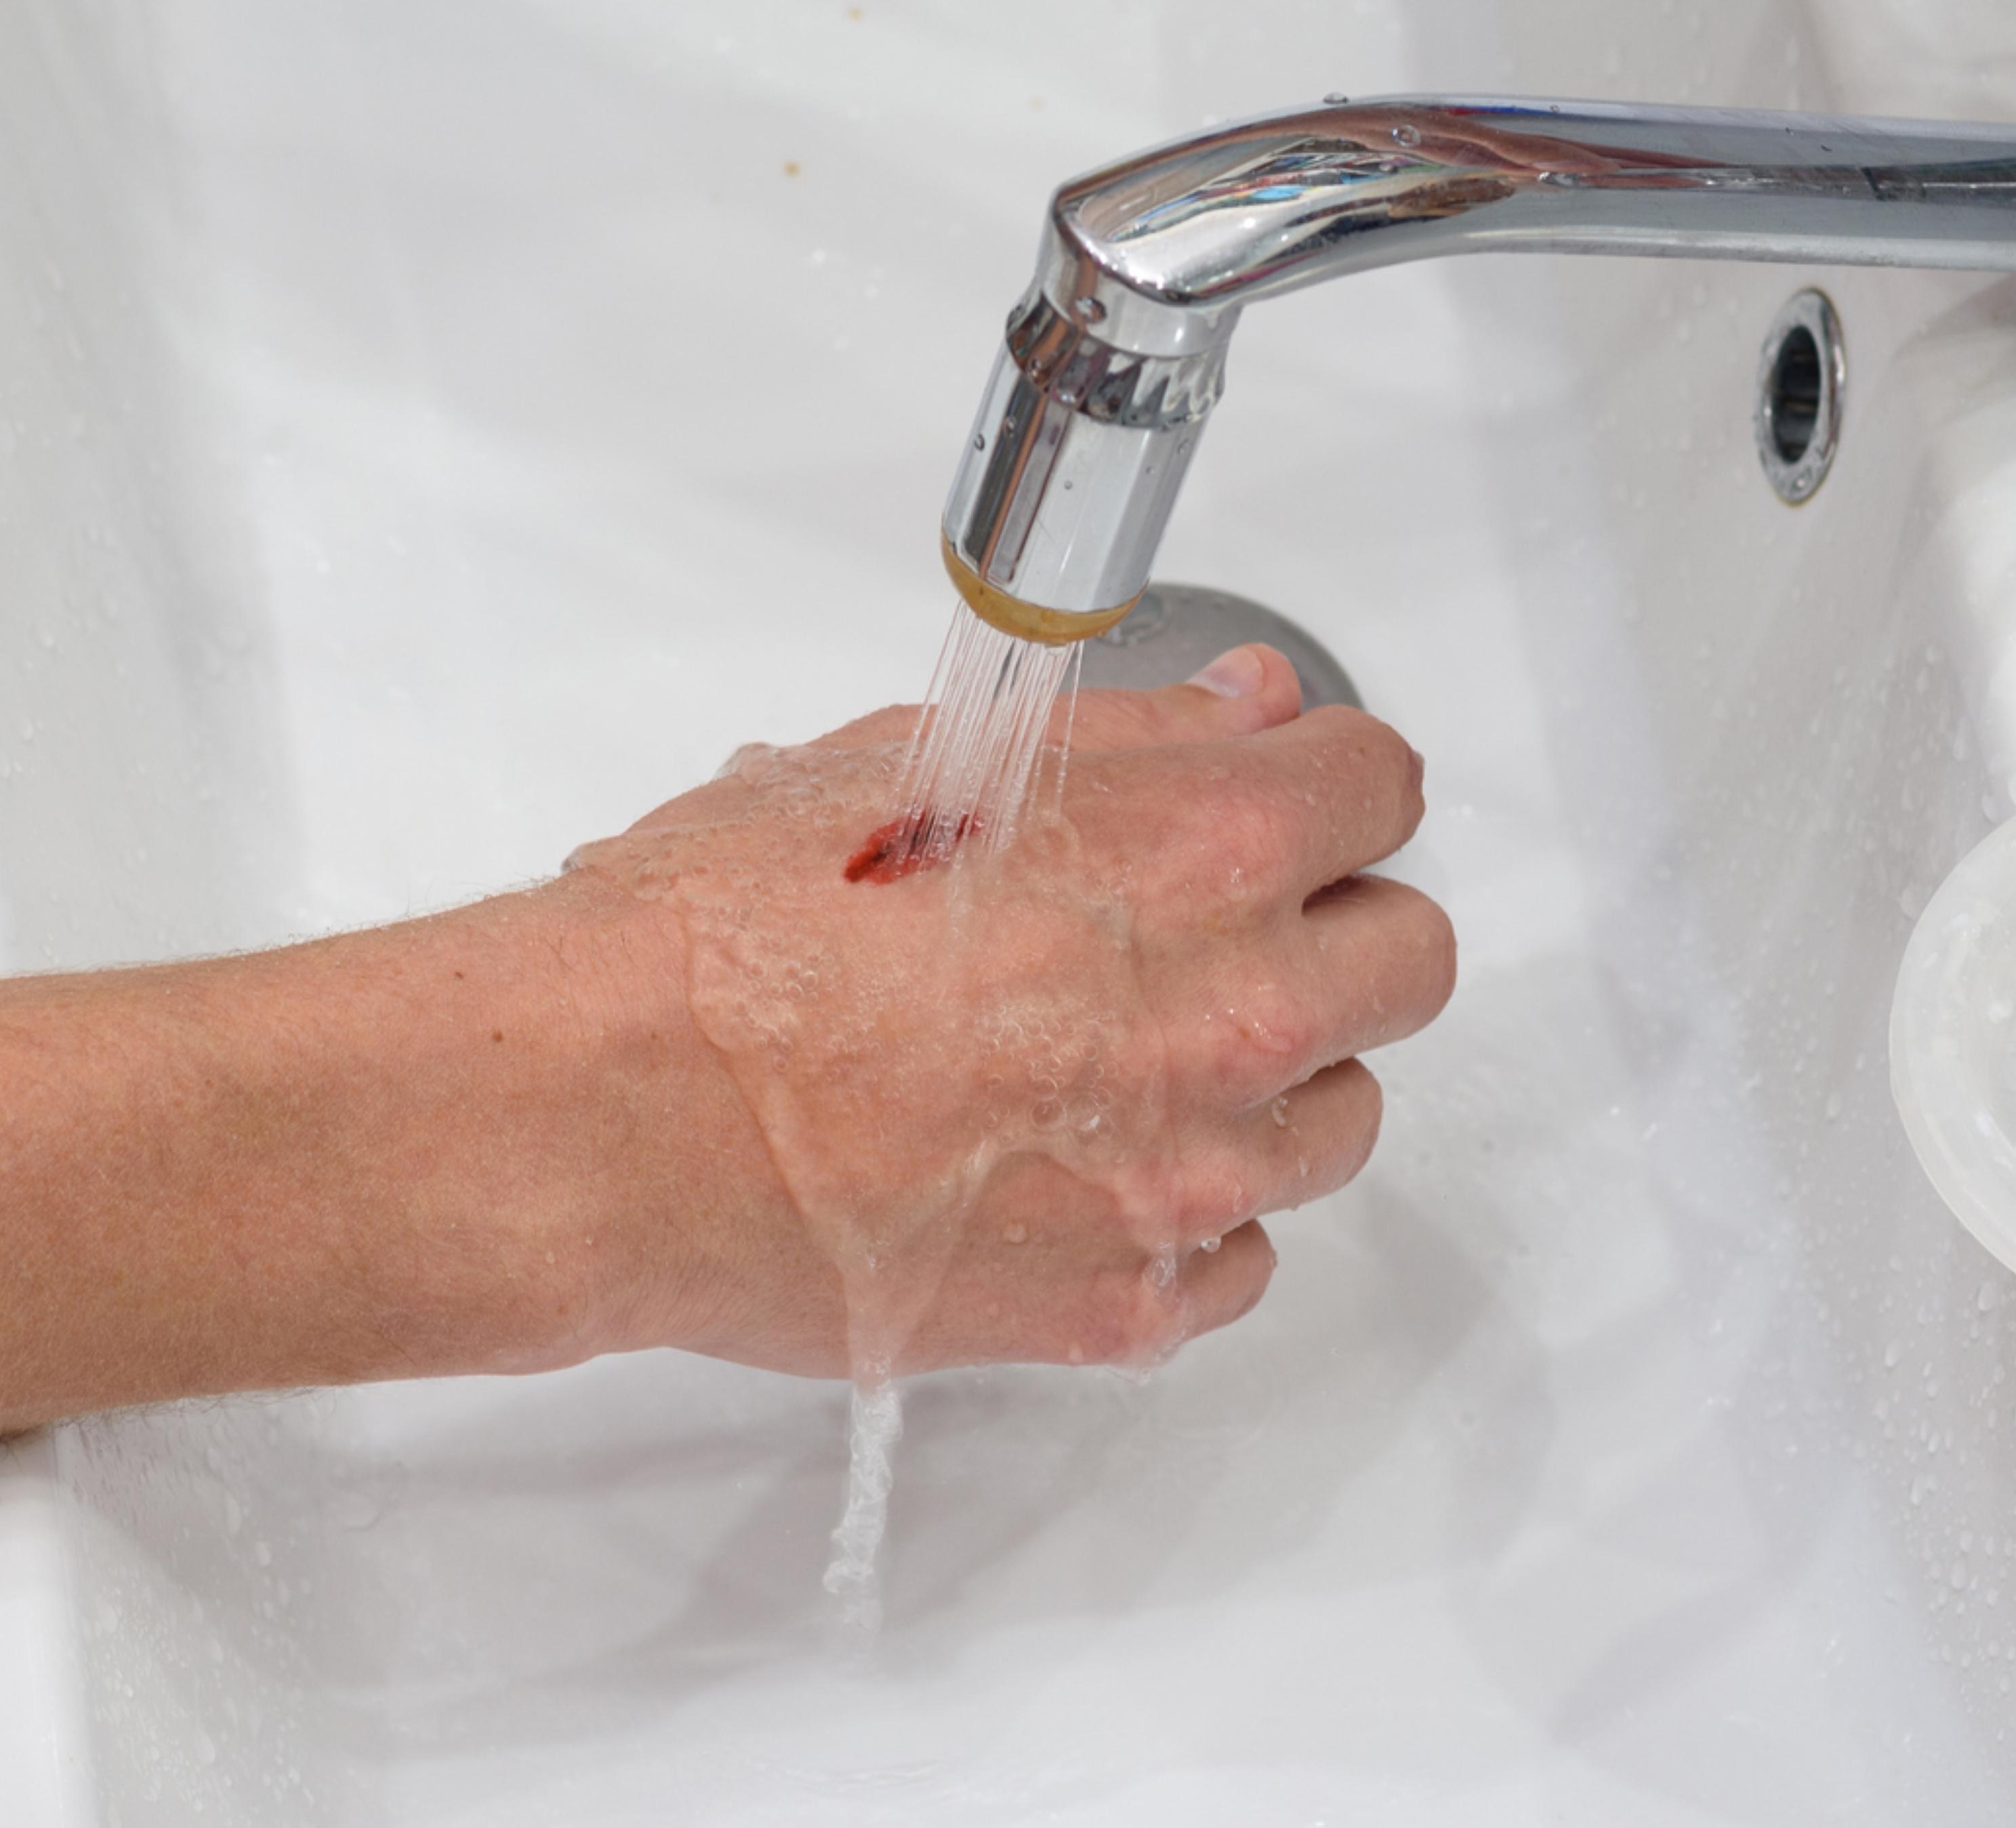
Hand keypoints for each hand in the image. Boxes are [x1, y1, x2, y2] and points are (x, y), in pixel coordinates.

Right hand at [513, 644, 1450, 1376]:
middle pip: (1406, 959)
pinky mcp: (1127, 1305)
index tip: (1278, 800)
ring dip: (1270, 1076)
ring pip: (1340, 1117)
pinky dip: (1191, 1211)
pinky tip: (1084, 1160)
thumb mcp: (927, 760)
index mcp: (1199, 852)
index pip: (1384, 788)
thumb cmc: (728, 929)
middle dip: (1329, 923)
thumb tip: (1246, 711)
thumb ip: (1133, 738)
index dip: (1324, 782)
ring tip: (1123, 1051)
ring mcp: (1187, 1179)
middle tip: (1215, 925)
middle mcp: (1228, 1018)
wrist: (608, 1113)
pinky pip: (1243, 1257)